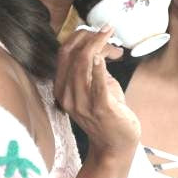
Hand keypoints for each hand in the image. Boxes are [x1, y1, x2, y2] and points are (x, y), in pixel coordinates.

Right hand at [54, 27, 139, 158]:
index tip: (97, 30)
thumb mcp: (94, 89)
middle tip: (107, 30)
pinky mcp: (101, 109)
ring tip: (110, 35)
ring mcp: (83, 103)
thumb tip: (99, 47)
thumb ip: (92, 70)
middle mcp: (68, 95)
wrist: (114, 146)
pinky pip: (97, 85)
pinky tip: (102, 56)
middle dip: (90, 36)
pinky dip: (98, 68)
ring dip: (98, 45)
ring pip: (83, 64)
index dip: (79, 36)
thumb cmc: (106, 115)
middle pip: (72, 55)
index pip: (64, 54)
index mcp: (63, 89)